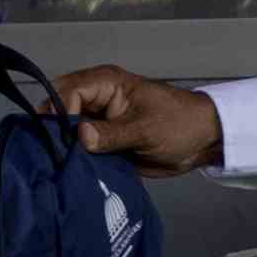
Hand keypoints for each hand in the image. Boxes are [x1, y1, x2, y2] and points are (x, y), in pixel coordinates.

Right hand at [52, 64, 222, 175]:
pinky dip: (77, 159)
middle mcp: (95, 99)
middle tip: (55, 155)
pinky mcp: (102, 141)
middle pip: (59, 110)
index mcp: (105, 83)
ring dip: (65, 147)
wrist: (202, 141)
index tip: (63, 140)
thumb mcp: (145, 129)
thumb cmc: (180, 123)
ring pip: (67, 131)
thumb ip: (111, 134)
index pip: (67, 93)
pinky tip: (72, 172)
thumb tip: (80, 137)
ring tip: (60, 166)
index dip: (60, 115)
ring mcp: (97, 121)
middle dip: (56, 131)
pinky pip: (81, 148)